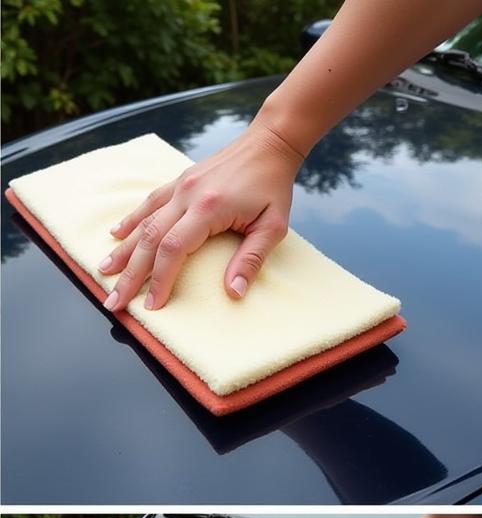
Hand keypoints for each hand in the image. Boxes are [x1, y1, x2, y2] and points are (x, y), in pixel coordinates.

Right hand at [98, 118, 303, 311]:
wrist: (268, 144)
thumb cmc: (274, 188)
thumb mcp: (272, 227)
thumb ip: (251, 260)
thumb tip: (234, 293)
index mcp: (208, 208)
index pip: (173, 249)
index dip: (159, 279)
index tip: (152, 305)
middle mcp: (186, 195)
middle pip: (150, 239)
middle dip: (130, 273)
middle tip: (115, 301)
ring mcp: (180, 185)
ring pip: (144, 220)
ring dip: (123, 249)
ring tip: (104, 270)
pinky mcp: (180, 180)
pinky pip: (149, 203)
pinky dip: (132, 220)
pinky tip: (117, 235)